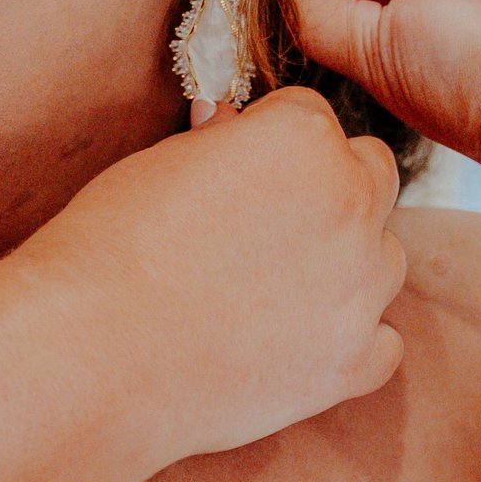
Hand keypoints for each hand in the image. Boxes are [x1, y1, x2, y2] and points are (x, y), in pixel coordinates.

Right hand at [11, 87, 406, 465]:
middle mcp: (350, 203)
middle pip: (372, 176)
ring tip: (272, 294)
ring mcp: (360, 288)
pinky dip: (349, 345)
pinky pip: (382, 344)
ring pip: (385, 260)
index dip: (271, 145)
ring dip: (346, 267)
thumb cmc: (109, 249)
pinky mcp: (352, 362)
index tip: (237, 175)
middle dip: (331, 191)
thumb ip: (218, 145)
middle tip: (265, 229)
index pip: (312, 119)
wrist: (94, 354)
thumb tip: (227, 128)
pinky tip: (295, 347)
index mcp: (304, 138)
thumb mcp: (160, 165)